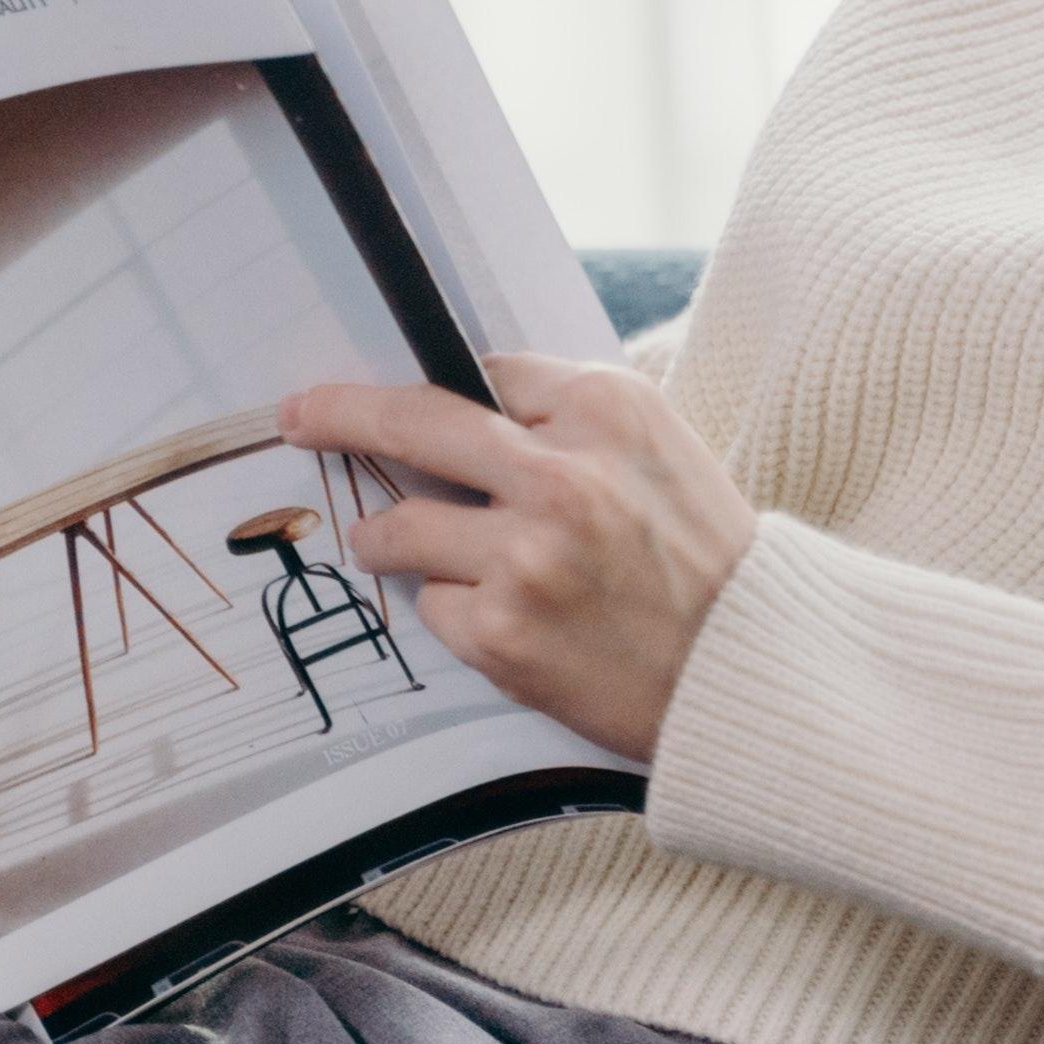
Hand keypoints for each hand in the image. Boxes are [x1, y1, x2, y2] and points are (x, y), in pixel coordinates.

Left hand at [274, 354, 759, 761]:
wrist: (745, 670)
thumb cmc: (704, 557)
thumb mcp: (661, 449)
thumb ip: (571, 418)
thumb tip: (468, 402)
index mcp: (607, 409)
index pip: (483, 374)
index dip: (436, 388)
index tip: (377, 391)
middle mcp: (562, 473)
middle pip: (413, 421)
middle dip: (341, 415)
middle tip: (299, 415)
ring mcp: (526, 555)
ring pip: (400, 527)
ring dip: (390, 539)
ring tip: (410, 551)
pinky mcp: (502, 630)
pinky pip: (433, 608)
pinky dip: (456, 613)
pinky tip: (509, 621)